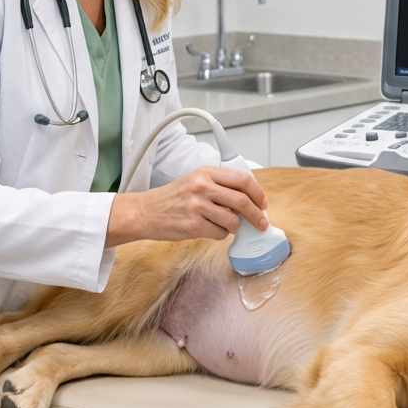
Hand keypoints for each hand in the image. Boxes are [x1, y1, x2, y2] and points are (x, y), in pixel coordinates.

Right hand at [105, 165, 268, 247]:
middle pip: (243, 201)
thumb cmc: (172, 198)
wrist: (145, 212)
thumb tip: (249, 199)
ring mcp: (197, 206)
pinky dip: (220, 234)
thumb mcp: (195, 180)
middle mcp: (202, 186)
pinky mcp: (193, 226)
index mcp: (206, 172)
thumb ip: (220, 185)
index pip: (242, 180)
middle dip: (257, 215)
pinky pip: (220, 234)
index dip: (258, 193)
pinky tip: (210, 230)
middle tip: (261, 223)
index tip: (263, 203)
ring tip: (226, 225)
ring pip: (234, 221)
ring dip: (235, 227)